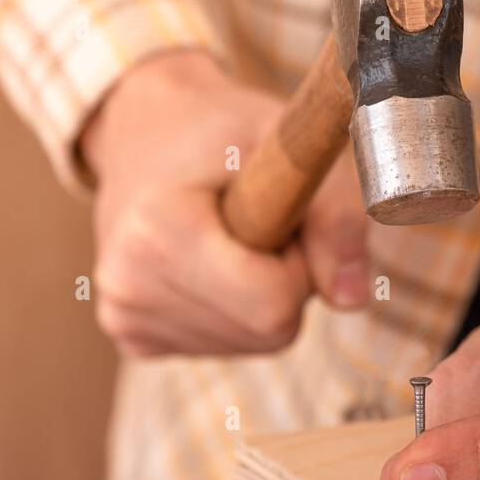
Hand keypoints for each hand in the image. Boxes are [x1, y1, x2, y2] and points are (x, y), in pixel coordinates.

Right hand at [81, 51, 368, 356]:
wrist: (144, 131)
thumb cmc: (219, 132)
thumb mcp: (288, 144)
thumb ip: (336, 217)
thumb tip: (354, 300)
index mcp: (157, 235)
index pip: (273, 307)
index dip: (297, 265)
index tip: (274, 216)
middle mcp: (127, 287)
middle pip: (267, 333)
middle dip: (283, 284)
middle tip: (253, 225)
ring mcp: (125, 317)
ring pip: (251, 344)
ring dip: (261, 297)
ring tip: (227, 241)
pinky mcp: (132, 336)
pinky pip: (224, 348)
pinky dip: (235, 312)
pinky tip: (206, 267)